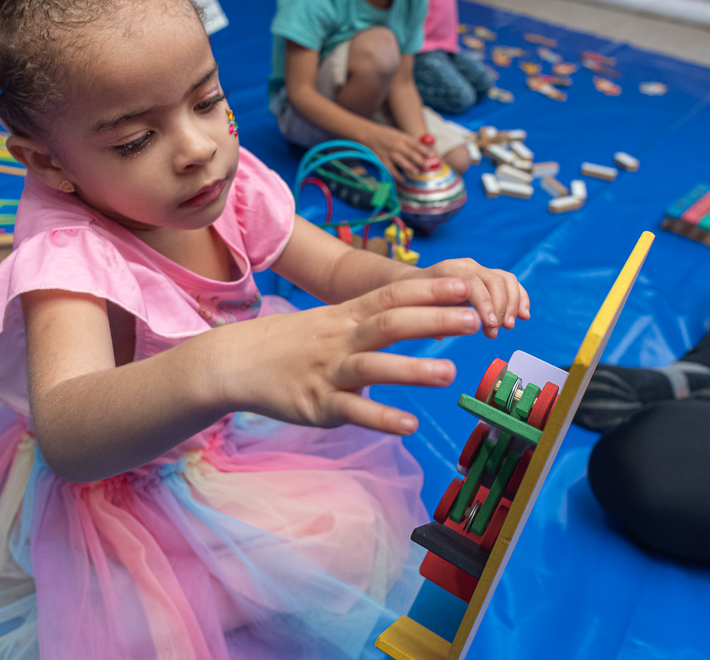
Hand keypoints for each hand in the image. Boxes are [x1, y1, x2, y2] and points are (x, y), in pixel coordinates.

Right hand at [215, 277, 482, 434]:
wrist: (234, 362)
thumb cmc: (291, 343)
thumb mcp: (330, 321)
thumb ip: (371, 320)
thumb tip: (420, 315)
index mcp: (346, 316)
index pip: (392, 295)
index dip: (429, 290)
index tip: (465, 284)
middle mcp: (340, 338)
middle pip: (390, 323)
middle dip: (434, 320)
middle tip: (475, 319)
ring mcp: (328, 371)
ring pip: (373, 366)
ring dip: (413, 370)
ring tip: (450, 373)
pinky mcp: (316, 405)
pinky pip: (353, 411)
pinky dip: (382, 418)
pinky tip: (410, 425)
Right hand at [365, 124, 431, 181]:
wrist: (370, 134)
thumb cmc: (387, 135)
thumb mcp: (399, 135)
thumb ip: (410, 142)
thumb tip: (424, 150)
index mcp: (402, 138)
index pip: (416, 144)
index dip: (425, 150)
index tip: (433, 156)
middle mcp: (397, 145)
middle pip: (411, 153)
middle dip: (420, 160)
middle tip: (427, 166)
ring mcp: (389, 152)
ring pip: (401, 161)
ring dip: (409, 166)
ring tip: (416, 171)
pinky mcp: (382, 159)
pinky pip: (390, 168)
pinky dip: (396, 174)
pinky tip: (402, 179)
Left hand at [409, 258, 529, 337]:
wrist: (414, 285)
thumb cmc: (415, 301)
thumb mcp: (417, 309)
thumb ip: (432, 316)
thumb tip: (449, 328)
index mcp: (447, 270)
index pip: (472, 281)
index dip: (484, 304)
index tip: (490, 326)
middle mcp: (465, 265)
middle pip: (493, 280)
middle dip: (500, 308)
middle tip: (495, 332)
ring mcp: (479, 269)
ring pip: (505, 280)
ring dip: (513, 304)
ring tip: (509, 326)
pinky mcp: (488, 276)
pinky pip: (510, 282)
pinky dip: (520, 297)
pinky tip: (524, 315)